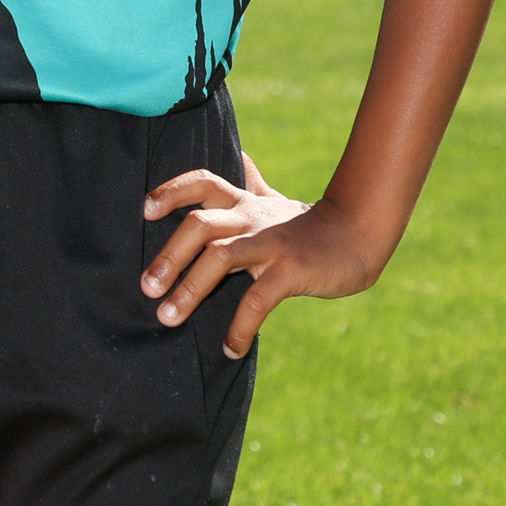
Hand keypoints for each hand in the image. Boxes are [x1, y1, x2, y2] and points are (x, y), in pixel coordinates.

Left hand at [139, 157, 390, 360]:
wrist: (360, 236)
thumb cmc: (309, 225)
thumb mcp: (276, 201)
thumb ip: (253, 183)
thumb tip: (239, 156)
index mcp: (243, 203)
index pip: (201, 183)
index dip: (171, 191)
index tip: (144, 210)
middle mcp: (251, 218)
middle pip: (199, 223)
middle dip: (168, 255)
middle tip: (147, 288)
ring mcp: (271, 244)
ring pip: (220, 257)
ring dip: (190, 289)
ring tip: (168, 318)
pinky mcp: (292, 271)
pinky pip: (258, 300)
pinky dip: (240, 327)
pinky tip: (229, 349)